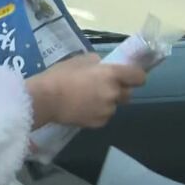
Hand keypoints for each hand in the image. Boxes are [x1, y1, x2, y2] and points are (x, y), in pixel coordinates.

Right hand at [25, 53, 146, 128]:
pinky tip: (81, 108)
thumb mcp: (79, 60)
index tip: (128, 76)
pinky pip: (103, 116)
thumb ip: (96, 63)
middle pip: (128, 93)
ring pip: (114, 106)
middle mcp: (114, 93)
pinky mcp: (99, 123)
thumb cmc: (60, 75)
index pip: (139, 77)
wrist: (45, 99)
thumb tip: (102, 66)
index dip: (135, 76)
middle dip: (119, 90)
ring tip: (86, 99)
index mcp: (112, 74)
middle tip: (101, 87)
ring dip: (106, 102)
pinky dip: (96, 113)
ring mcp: (107, 110)